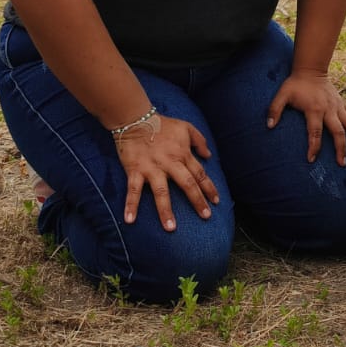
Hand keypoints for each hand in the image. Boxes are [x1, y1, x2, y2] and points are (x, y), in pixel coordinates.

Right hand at [114, 113, 219, 228]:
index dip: (209, 188)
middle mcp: (170, 163)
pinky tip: (129, 220)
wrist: (135, 118)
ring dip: (165, 210)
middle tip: (206, 216)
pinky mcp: (135, 170)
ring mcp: (152, 168)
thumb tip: (209, 156)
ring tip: (170, 228)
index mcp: (182, 154)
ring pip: (161, 192)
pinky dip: (130, 205)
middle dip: (197, 201)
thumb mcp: (186, 127)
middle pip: (187, 184)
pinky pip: (133, 190)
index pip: (199, 174)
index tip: (216, 201)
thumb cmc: (162, 124)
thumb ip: (199, 141)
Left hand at [267, 69, 345, 164]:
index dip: (314, 147)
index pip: (315, 132)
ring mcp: (338, 107)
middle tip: (342, 164)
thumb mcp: (282, 94)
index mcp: (314, 109)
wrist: (311, 70)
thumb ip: (274, 109)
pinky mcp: (342, 104)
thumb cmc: (295, 84)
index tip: (311, 160)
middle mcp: (329, 109)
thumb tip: (269, 126)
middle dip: (341, 149)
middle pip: (338, 132)